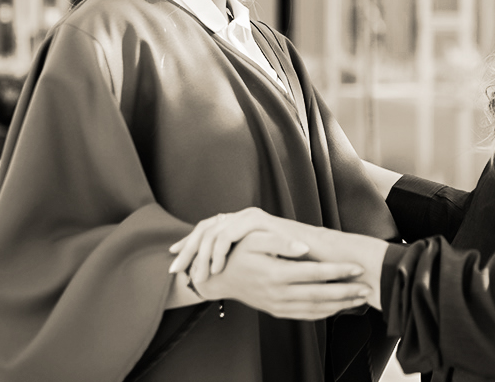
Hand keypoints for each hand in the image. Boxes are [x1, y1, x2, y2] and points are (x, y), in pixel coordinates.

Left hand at [171, 208, 320, 283]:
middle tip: (176, 270)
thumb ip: (238, 263)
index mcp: (239, 228)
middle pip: (204, 229)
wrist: (320, 257)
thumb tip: (212, 277)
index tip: (174, 263)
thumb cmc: (293, 265)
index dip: (187, 246)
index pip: (205, 233)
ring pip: (212, 231)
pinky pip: (229, 232)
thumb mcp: (258, 265)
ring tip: (197, 275)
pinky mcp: (258, 220)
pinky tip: (215, 267)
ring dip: (200, 254)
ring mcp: (249, 217)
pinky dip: (218, 250)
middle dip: (187, 251)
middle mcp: (241, 219)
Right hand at [191, 231, 370, 320]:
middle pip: (319, 295)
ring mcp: (277, 305)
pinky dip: (324, 313)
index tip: (356, 268)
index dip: (337, 271)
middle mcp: (277, 293)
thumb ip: (280, 242)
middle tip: (366, 288)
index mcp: (275, 273)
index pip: (313, 273)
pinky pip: (305, 316)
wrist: (219, 278)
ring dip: (339, 305)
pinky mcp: (277, 311)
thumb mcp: (254, 239)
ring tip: (360, 299)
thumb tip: (303, 247)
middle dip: (345, 292)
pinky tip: (339, 307)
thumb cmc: (238, 253)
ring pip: (314, 309)